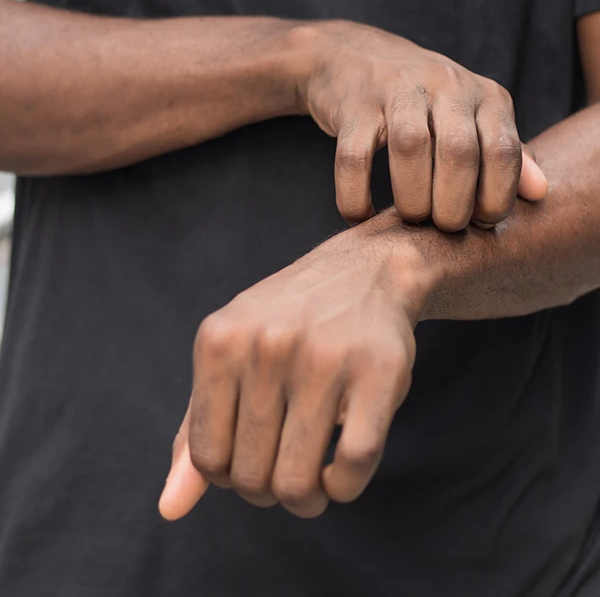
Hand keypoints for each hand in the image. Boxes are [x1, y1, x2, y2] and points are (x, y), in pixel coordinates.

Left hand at [159, 231, 432, 519]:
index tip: (251, 464)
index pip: (206, 458)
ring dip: (304, 500)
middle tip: (285, 474)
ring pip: (297, 481)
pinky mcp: (379, 373)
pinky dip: (344, 488)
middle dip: (266, 493)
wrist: (365, 272)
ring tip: (312, 483)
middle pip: (250, 476)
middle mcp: (267, 346)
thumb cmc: (289, 320)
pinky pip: (353, 465)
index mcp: (220, 342)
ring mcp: (325, 359)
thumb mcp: (231, 355)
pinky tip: (340, 471)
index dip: (229, 478)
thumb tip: (169, 509)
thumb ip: (196, 427)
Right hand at [294, 20, 547, 227]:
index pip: (503, 149)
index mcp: (483, 95)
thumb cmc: (424, 102)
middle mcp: (445, 85)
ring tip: (409, 222)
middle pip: (458, 151)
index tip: (480, 224)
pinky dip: (355, 195)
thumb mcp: (472, 119)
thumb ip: (506, 153)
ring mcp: (396, 91)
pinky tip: (360, 216)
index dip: (496, 197)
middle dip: (452, 206)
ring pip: (410, 148)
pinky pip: (353, 157)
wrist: (356, 57)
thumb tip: (539, 193)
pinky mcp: (353, 106)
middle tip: (442, 228)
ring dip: (411, 199)